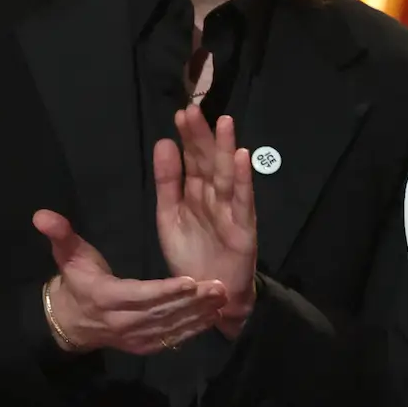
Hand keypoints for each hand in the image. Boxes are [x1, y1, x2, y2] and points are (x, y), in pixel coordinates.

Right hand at [33, 210, 225, 352]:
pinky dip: (192, 330)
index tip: (190, 281)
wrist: (70, 321)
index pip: (140, 295)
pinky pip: (170, 339)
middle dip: (193, 301)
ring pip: (170, 327)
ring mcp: (134, 337)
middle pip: (162, 312)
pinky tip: (213, 317)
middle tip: (220, 286)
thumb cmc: (76, 281)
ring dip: (199, 314)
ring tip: (223, 298)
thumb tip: (41, 215)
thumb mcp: (66, 256)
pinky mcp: (143, 346)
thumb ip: (59, 235)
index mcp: (106, 297)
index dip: (165, 290)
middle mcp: (122, 321)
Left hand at [155, 106, 258, 335]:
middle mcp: (215, 197)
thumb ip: (167, 182)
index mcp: (196, 193)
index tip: (181, 113)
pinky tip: (242, 157)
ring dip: (225, 149)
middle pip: (209, 162)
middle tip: (194, 110)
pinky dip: (243, 179)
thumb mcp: (169, 216)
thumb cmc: (191, 255)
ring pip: (227, 175)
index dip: (188, 138)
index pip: (192, 159)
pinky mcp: (243, 228)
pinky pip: (243, 200)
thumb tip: (164, 143)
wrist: (210, 296)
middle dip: (202, 137)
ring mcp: (231, 211)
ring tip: (224, 123)